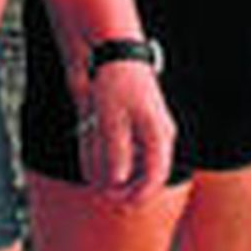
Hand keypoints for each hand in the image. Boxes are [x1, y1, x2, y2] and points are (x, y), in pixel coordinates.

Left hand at [76, 60, 174, 201]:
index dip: (136, 195)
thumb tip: (117, 183)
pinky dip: (106, 155)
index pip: (156, 177)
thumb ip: (116, 154)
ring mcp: (144, 131)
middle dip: (123, 186)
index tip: (115, 201)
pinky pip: (122, 150)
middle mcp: (156, 135)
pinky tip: (92, 145)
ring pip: (132, 165)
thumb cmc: (114, 80)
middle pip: (146, 176)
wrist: (109, 50)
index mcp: (158, 134)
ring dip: (112, 169)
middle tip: (101, 191)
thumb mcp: (111, 120)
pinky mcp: (129, 125)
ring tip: (93, 162)